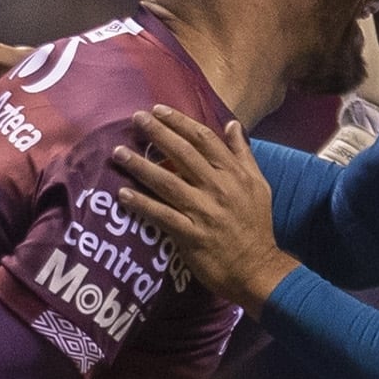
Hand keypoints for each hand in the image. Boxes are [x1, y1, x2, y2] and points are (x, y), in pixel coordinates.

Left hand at [111, 107, 294, 304]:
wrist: (258, 268)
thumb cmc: (256, 225)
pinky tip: (123, 194)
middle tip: (135, 118)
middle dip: (157, 133)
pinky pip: (162, 216)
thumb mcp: (258, 185)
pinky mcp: (191, 235)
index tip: (158, 110)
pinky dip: (142, 204)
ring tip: (119, 153)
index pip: (204, 139)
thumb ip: (243, 154)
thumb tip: (232, 124)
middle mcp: (219, 188)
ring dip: (141, 166)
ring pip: (168, 182)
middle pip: (183, 154)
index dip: (180, 122)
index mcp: (234, 173)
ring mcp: (204, 211)